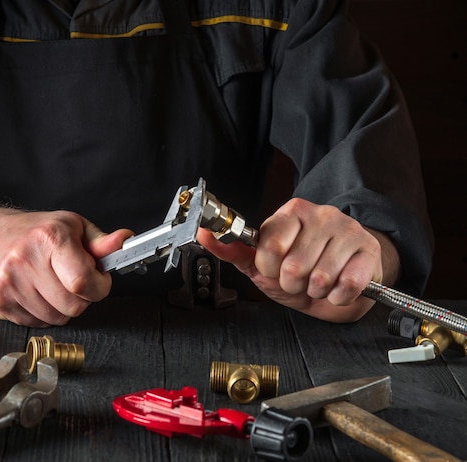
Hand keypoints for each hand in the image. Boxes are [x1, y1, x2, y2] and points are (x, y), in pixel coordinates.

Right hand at [0, 208, 132, 325]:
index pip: (82, 280)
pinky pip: (37, 324)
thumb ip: (101, 242)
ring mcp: (8, 283)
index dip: (99, 287)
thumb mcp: (73, 227)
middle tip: (74, 280)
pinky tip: (37, 292)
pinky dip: (44, 313)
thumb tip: (124, 241)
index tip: (99, 280)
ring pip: (56, 319)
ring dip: (62, 307)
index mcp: (49, 238)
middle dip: (82, 297)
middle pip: (73, 306)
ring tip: (54, 284)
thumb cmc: (36, 233)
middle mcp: (25, 259)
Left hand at [198, 198, 398, 321]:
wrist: (339, 283)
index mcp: (291, 213)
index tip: (275, 269)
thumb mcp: (261, 262)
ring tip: (317, 284)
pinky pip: (346, 286)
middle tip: (299, 280)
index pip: (270, 245)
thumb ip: (233, 249)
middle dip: (293, 284)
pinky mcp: (369, 252)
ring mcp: (348, 231)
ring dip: (315, 292)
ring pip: (320, 278)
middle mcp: (322, 215)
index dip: (269, 267)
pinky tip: (336, 288)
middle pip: (294, 266)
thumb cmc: (299, 271)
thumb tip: (204, 233)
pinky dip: (337, 297)